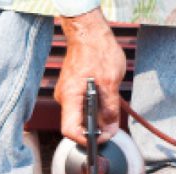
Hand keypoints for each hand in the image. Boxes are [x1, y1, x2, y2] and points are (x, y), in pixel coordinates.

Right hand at [55, 8, 125, 145]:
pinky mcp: (71, 89)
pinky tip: (103, 96)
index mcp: (70, 97)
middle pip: (76, 124)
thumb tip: (110, 130)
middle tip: (111, 124)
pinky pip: (80, 104)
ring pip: (79, 114)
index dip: (84, 139)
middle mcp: (64, 98)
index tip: (100, 139)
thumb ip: (110, 110)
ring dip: (94, 115)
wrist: (88, 32)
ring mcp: (66, 93)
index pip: (70, 130)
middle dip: (93, 128)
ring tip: (108, 104)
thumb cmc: (97, 51)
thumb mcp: (110, 83)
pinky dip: (92, 106)